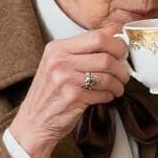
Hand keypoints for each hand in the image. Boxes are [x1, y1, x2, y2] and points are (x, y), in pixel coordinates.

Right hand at [8, 27, 130, 157]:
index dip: (116, 44)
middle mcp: (60, 60)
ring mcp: (65, 79)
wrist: (33, 122)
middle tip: (124, 74)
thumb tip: (114, 36)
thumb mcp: (59, 64)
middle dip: (121, 67)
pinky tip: (105, 97)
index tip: (122, 52)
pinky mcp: (72, 97)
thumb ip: (82, 51)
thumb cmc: (50, 93)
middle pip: (105, 57)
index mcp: (57, 48)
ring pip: (107, 76)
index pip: (97, 36)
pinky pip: (102, 93)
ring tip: (117, 88)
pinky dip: (109, 96)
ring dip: (118, 84)